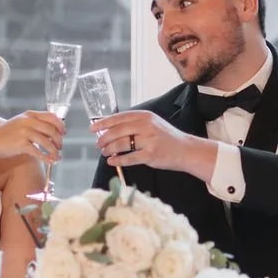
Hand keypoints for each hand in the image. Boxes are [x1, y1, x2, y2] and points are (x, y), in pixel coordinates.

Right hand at [0, 110, 65, 164]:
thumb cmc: (5, 134)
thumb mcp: (20, 123)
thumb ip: (34, 124)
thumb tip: (52, 132)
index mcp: (29, 115)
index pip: (51, 116)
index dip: (60, 125)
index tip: (64, 132)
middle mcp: (28, 121)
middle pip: (52, 129)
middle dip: (59, 140)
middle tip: (60, 147)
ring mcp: (24, 132)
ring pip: (47, 142)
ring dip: (54, 150)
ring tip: (56, 156)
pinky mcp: (20, 144)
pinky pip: (38, 152)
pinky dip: (46, 157)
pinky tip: (49, 161)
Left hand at [91, 110, 212, 175]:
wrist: (185, 150)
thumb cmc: (165, 137)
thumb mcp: (152, 124)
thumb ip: (134, 124)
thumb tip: (109, 129)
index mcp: (145, 116)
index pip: (119, 117)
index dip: (103, 123)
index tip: (92, 128)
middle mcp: (146, 126)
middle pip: (117, 131)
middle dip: (104, 138)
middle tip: (98, 144)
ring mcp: (149, 140)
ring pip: (121, 144)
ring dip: (109, 149)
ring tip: (105, 153)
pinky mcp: (151, 155)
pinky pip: (129, 158)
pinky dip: (118, 160)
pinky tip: (112, 161)